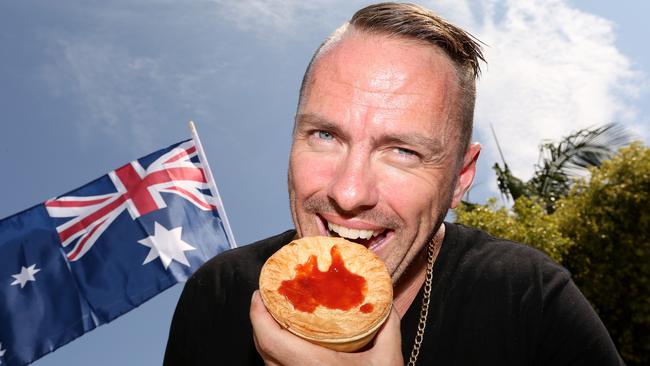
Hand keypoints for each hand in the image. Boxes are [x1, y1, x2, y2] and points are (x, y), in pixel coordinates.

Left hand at [250, 291, 403, 365]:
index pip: (269, 340)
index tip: (259, 294)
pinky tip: (288, 342)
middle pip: (263, 348)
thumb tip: (383, 299)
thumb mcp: (388, 360)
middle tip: (268, 298)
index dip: (257, 314)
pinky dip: (276, 353)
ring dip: (267, 337)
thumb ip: (386, 326)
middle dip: (260, 320)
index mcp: (312, 365)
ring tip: (276, 316)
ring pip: (267, 362)